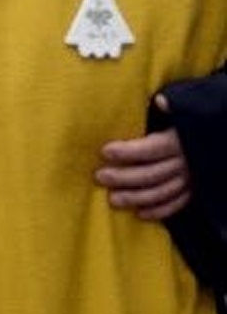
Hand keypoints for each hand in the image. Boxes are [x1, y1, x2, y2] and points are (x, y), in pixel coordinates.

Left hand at [96, 95, 191, 220]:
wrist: (214, 136)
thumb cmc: (185, 121)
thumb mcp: (180, 111)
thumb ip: (169, 108)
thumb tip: (161, 100)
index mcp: (179, 141)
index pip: (152, 148)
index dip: (128, 151)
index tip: (105, 151)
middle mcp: (186, 162)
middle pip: (153, 174)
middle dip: (125, 177)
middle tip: (100, 177)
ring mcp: (191, 179)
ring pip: (163, 192)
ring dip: (137, 198)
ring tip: (113, 200)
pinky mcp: (194, 190)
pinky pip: (177, 204)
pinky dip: (160, 211)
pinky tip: (140, 213)